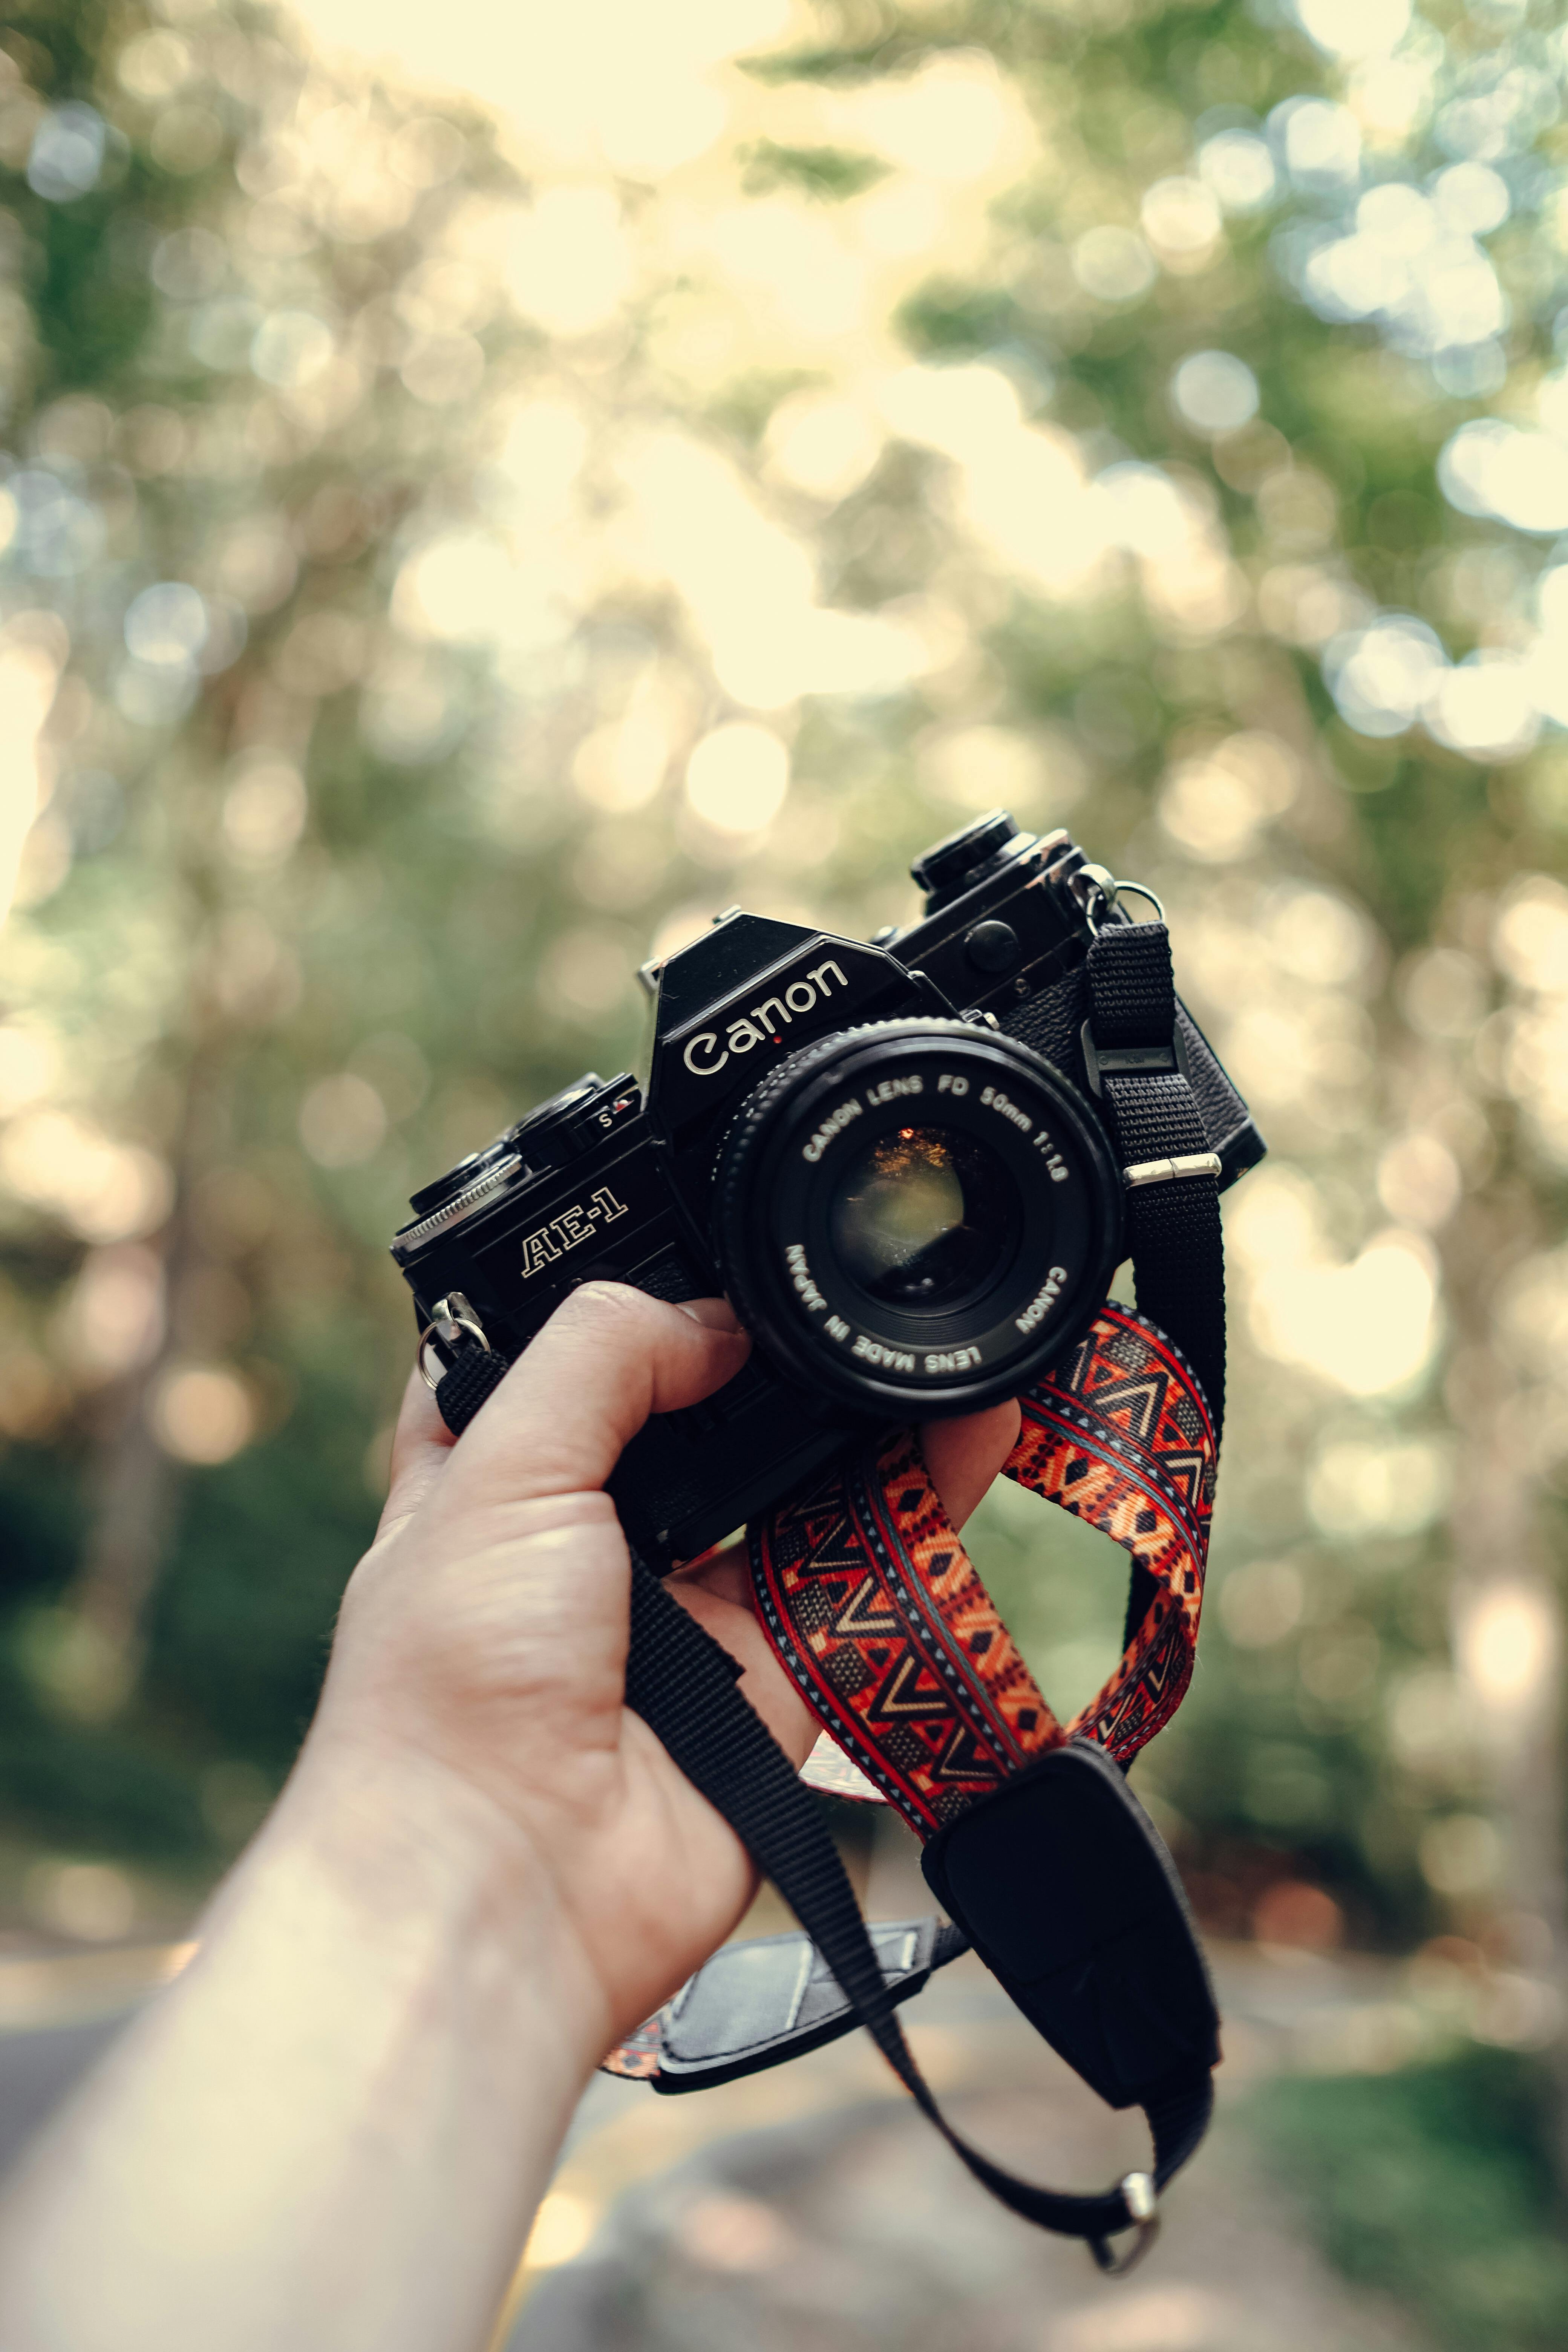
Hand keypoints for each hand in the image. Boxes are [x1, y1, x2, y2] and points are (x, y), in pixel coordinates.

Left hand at [307, 1283, 1018, 2066]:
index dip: (634, 1301)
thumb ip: (599, 1356)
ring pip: (803, 1486)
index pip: (566, 1357)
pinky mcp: (776, 1677)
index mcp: (497, 1480)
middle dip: (772, 1358)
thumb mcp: (495, 1464)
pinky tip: (972, 1422)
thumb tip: (714, 1317)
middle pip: (706, 1417)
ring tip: (929, 1329)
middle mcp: (597, 1540)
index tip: (712, 1245)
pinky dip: (926, 1500)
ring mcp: (691, 1610)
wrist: (506, 1882)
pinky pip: (866, 1572)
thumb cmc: (451, 1686)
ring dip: (868, 1416)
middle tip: (841, 1286)